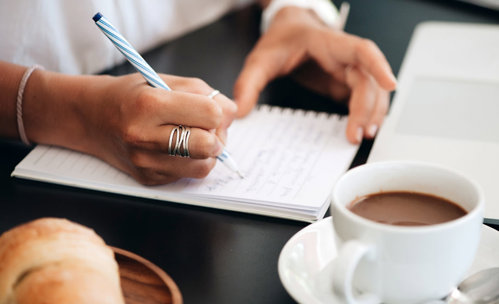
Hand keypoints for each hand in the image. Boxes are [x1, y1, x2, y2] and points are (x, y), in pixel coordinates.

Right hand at [23, 72, 236, 184]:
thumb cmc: (131, 95)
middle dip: (216, 135)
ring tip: (193, 138)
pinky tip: (174, 149)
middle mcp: (144, 136)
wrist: (90, 118)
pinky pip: (186, 176)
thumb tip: (230, 116)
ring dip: (207, 153)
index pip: (211, 115)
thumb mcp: (165, 80)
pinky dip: (189, 162)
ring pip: (203, 167)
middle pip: (209, 145)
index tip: (208, 109)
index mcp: (150, 104)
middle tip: (205, 128)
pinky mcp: (147, 179)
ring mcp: (144, 162)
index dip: (217, 111)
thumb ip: (203, 93)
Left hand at [234, 6, 396, 142]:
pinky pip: (363, 97)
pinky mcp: (345, 82)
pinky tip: (359, 129)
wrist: (288, 31)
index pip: (360, 50)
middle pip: (368, 79)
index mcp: (327, 43)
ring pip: (372, 90)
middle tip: (358, 134)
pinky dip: (365, 113)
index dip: (377, 66)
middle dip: (368, 107)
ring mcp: (347, 69)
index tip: (389, 84)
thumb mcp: (259, 61)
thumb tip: (240, 111)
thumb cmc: (280, 41)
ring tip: (362, 135)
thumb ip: (248, 84)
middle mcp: (343, 56)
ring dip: (372, 112)